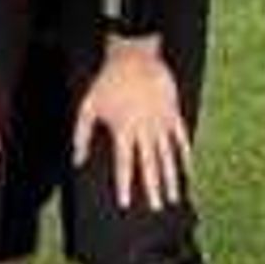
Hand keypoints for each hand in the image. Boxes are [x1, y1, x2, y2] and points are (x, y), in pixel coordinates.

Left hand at [78, 41, 188, 208]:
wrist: (136, 55)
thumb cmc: (107, 80)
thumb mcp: (88, 106)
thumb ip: (81, 136)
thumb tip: (76, 161)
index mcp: (124, 130)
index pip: (124, 164)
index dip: (124, 185)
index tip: (125, 204)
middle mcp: (145, 129)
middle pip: (150, 165)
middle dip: (153, 189)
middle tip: (157, 208)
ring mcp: (162, 122)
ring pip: (168, 156)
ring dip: (172, 178)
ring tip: (174, 198)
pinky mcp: (173, 113)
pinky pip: (181, 138)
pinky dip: (185, 155)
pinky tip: (188, 171)